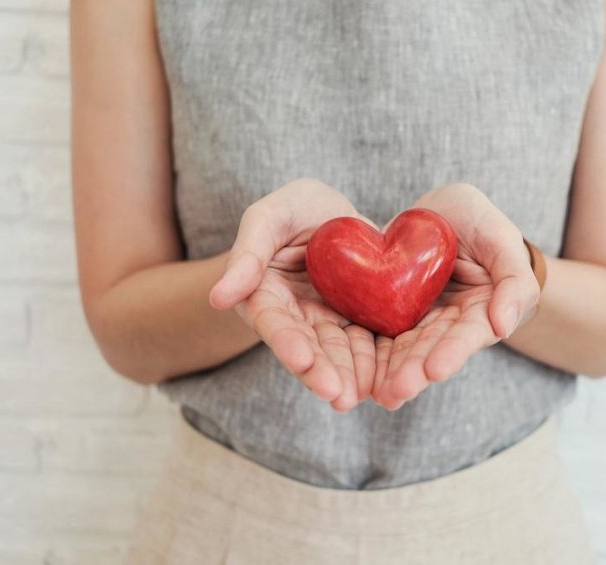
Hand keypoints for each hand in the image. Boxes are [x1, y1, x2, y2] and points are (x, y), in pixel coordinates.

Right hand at [209, 178, 377, 412]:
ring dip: (349, 376)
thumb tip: (218, 298)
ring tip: (360, 396)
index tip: (302, 360)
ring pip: (339, 352)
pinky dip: (376, 362)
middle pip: (307, 347)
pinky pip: (369, 343)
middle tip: (338, 395)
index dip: (287, 342)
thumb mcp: (270, 216)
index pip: (273, 322)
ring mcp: (329, 321)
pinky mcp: (359, 320)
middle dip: (322, 372)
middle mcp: (296, 316)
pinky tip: (387, 381)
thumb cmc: (295, 208)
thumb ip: (248, 253)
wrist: (336, 214)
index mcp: (265, 294)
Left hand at [371, 183, 540, 409]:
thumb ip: (514, 279)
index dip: (453, 351)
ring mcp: (418, 321)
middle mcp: (449, 324)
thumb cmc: (478, 222)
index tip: (435, 369)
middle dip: (415, 371)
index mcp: (481, 310)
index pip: (468, 334)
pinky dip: (370, 355)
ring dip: (391, 373)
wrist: (438, 214)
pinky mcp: (390, 314)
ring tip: (379, 394)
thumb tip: (504, 326)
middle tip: (397, 391)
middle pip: (432, 350)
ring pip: (404, 349)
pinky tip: (359, 375)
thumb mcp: (500, 237)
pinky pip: (379, 335)